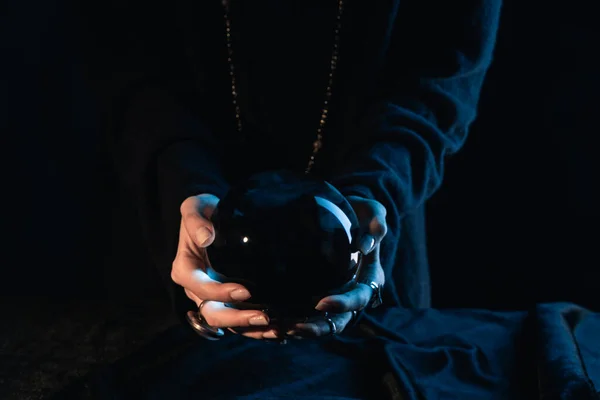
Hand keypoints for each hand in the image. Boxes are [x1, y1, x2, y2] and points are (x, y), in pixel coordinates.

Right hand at [171, 194, 279, 339]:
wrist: (211, 217)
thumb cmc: (201, 212)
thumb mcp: (193, 208)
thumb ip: (196, 221)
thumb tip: (207, 237)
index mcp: (185, 269)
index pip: (201, 288)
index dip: (220, 293)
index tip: (245, 290)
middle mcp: (196, 289)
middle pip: (212, 314)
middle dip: (237, 319)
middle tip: (264, 316)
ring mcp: (211, 297)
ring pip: (227, 323)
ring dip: (250, 329)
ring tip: (276, 328)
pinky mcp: (226, 300)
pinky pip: (238, 321)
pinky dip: (255, 328)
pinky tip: (276, 328)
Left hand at [288, 195, 386, 337]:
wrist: (343, 213)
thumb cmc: (360, 212)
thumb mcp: (371, 211)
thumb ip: (376, 223)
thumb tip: (366, 245)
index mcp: (370, 278)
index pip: (359, 298)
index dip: (342, 304)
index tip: (321, 302)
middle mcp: (354, 293)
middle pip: (340, 321)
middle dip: (318, 328)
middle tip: (295, 327)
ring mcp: (337, 296)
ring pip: (324, 324)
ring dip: (304, 330)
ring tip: (282, 329)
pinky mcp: (319, 295)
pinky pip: (309, 315)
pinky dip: (295, 321)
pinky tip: (276, 322)